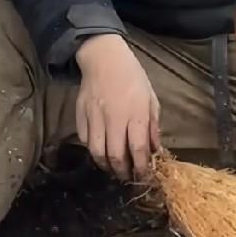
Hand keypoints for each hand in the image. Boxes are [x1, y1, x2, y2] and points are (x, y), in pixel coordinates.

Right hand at [76, 35, 160, 183]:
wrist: (104, 58)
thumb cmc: (133, 78)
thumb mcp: (151, 100)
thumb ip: (153, 127)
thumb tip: (155, 151)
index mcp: (135, 114)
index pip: (138, 149)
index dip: (141, 168)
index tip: (144, 177)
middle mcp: (113, 118)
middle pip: (115, 155)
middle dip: (122, 172)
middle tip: (128, 177)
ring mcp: (94, 117)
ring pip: (96, 152)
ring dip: (106, 166)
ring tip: (113, 169)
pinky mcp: (80, 115)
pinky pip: (85, 140)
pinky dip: (93, 151)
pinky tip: (101, 152)